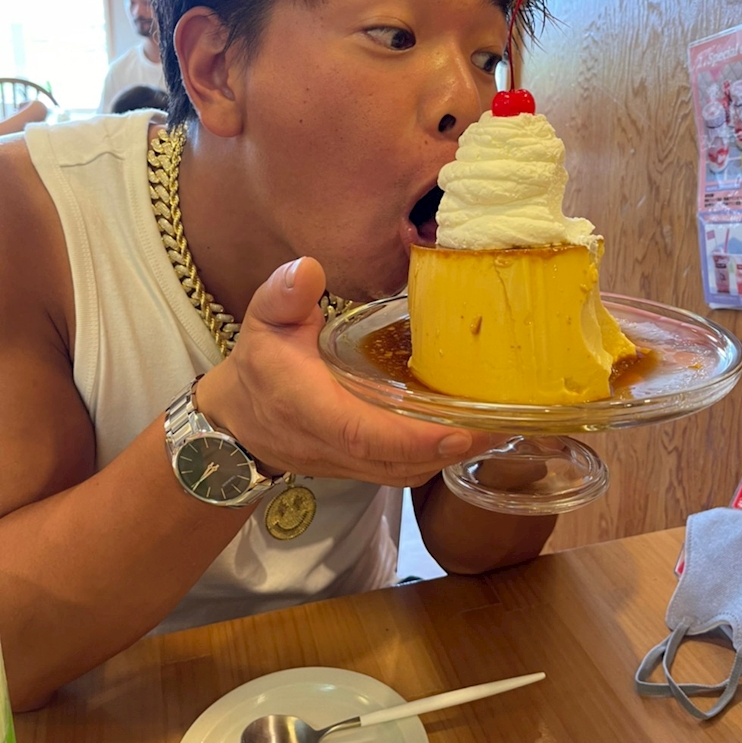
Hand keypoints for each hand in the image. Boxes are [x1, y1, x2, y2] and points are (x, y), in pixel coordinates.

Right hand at [197, 257, 493, 487]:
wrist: (238, 420)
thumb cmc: (260, 363)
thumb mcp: (264, 319)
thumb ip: (285, 295)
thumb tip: (310, 270)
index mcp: (308, 406)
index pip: (362, 433)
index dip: (410, 437)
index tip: (458, 430)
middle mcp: (331, 443)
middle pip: (397, 461)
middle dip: (451, 447)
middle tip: (501, 424)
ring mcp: (347, 463)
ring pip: (404, 472)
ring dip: (450, 456)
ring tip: (495, 427)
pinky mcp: (360, 468)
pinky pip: (402, 473)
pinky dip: (436, 458)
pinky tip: (466, 433)